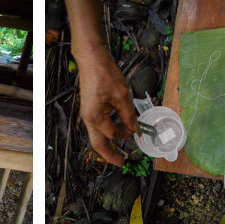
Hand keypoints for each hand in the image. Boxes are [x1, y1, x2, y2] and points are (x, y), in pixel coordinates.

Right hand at [77, 50, 137, 166]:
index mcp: (95, 116)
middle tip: (121, 163)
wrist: (92, 59)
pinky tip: (116, 130)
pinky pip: (97, 126)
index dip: (126, 134)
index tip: (137, 129)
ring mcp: (87, 114)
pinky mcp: (89, 109)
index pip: (113, 134)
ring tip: (118, 150)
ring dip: (108, 143)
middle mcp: (88, 118)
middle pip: (98, 143)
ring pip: (97, 135)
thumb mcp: (121, 95)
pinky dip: (107, 131)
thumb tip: (134, 129)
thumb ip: (128, 115)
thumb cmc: (105, 74)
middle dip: (109, 155)